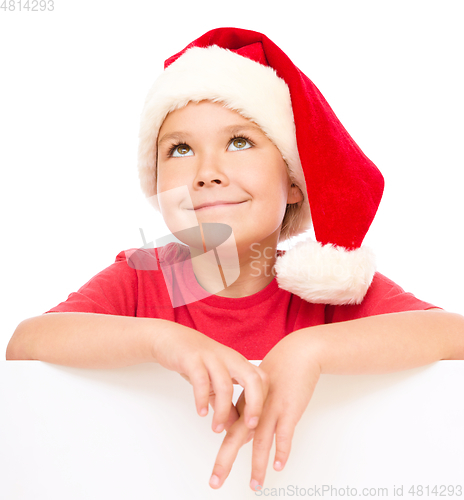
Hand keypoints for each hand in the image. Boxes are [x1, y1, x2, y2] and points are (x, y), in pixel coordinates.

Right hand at [153, 322, 268, 433]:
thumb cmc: (195, 360)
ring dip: (223, 410)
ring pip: (225, 384)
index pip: (262, 380)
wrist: (170, 338)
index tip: (255, 425)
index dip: (263, 402)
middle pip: (253, 379)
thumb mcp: (214, 383)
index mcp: (238, 363)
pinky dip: (202, 398)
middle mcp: (229, 358)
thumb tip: (235, 428)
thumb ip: (226, 404)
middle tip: (248, 427)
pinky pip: (201, 380)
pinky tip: (201, 412)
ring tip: (217, 428)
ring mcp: (211, 357)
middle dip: (255, 404)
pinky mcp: (192, 359)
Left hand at [209, 329, 320, 489]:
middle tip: (215, 482)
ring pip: (260, 441)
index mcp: (245, 404)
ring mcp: (272, 409)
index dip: (223, 455)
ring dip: (257, 465)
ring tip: (255, 485)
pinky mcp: (289, 409)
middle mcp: (255, 408)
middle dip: (224, 461)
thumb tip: (241, 436)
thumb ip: (248, 413)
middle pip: (235, 438)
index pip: (229, 433)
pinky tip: (279, 465)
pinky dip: (282, 450)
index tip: (217, 475)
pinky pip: (285, 433)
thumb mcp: (258, 392)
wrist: (297, 355)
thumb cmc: (278, 373)